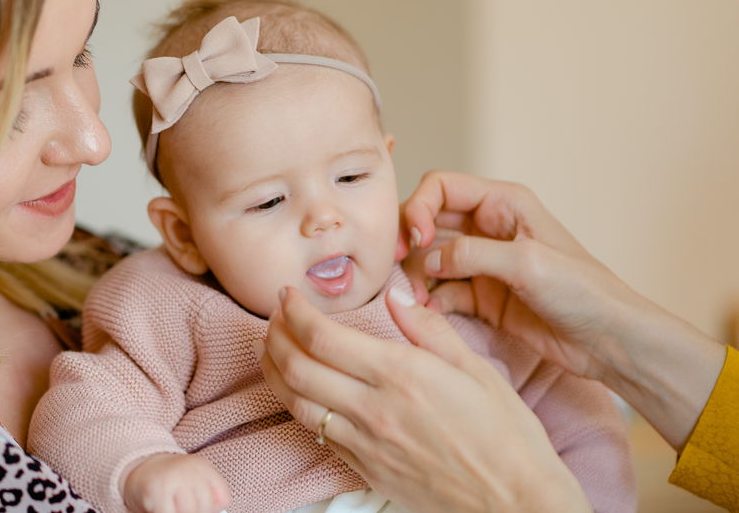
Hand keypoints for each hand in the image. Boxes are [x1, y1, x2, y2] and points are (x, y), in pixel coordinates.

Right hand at [122, 453, 229, 512]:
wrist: (140, 468)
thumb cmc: (173, 481)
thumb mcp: (194, 482)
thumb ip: (209, 496)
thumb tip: (218, 512)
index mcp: (203, 466)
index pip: (223, 498)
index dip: (213, 509)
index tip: (202, 507)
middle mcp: (190, 469)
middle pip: (206, 507)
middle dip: (196, 512)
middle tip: (181, 507)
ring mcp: (173, 479)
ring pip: (189, 511)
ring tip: (172, 506)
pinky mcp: (157, 493)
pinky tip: (161, 508)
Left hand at [258, 287, 588, 511]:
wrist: (514, 503)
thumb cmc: (506, 435)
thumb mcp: (476, 369)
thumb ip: (428, 327)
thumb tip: (396, 292)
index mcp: (400, 375)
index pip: (322, 336)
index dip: (294, 311)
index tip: (287, 295)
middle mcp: (374, 409)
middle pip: (297, 367)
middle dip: (274, 336)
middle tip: (273, 317)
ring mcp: (365, 444)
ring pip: (296, 402)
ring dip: (273, 371)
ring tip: (271, 348)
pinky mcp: (365, 470)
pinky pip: (317, 433)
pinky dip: (297, 405)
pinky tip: (298, 390)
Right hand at [401, 170, 641, 380]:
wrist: (609, 341)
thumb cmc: (584, 292)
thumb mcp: (527, 263)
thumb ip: (471, 254)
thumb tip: (427, 259)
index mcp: (503, 204)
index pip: (441, 187)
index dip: (420, 207)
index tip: (416, 239)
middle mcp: (488, 228)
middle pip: (427, 220)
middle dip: (407, 240)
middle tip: (396, 265)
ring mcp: (482, 264)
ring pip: (428, 258)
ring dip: (415, 274)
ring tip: (414, 296)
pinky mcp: (482, 298)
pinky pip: (442, 292)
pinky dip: (430, 300)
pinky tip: (428, 313)